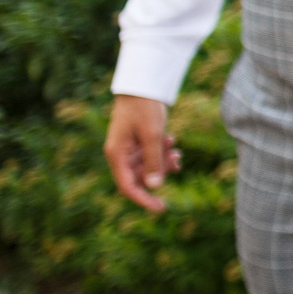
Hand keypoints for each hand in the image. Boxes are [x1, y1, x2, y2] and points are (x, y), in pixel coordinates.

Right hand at [105, 95, 181, 213]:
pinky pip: (151, 156)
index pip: (128, 187)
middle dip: (160, 171)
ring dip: (163, 160)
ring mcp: (129, 148)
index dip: (144, 200)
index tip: (161, 209)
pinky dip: (162, 152)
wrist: (143, 84)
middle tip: (175, 158)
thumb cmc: (144, 108)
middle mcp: (121, 154)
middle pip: (141, 177)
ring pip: (149, 166)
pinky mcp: (139, 141)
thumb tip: (154, 187)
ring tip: (173, 145)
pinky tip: (172, 142)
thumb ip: (153, 161)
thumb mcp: (152, 135)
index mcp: (117, 155)